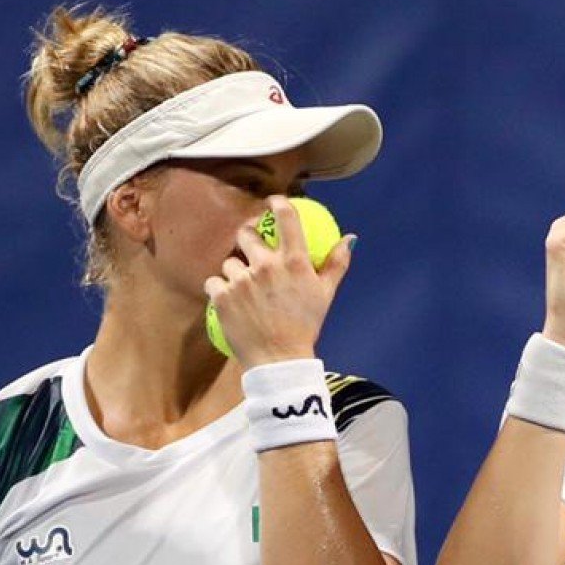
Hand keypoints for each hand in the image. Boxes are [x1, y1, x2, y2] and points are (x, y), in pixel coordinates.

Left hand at [205, 197, 356, 367]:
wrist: (279, 361)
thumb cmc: (305, 327)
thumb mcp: (326, 294)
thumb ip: (337, 263)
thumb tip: (350, 238)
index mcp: (294, 262)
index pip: (285, 217)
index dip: (277, 204)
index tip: (272, 203)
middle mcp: (266, 266)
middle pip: (246, 234)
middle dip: (247, 239)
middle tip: (251, 252)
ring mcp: (242, 280)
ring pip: (230, 263)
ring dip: (235, 274)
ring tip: (246, 294)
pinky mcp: (222, 296)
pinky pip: (214, 282)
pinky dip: (220, 291)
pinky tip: (232, 304)